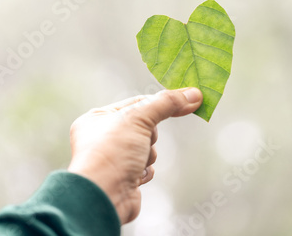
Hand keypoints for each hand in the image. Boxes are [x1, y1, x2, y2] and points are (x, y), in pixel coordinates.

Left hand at [67, 87, 202, 223]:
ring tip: (134, 163)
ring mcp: (113, 158)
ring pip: (148, 148)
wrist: (104, 197)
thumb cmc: (111, 153)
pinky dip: (144, 171)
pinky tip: (134, 176)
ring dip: (148, 155)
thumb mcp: (139, 118)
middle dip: (150, 135)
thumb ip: (167, 103)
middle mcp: (102, 137)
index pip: (136, 102)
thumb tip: (194, 94)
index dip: (160, 103)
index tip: (188, 100)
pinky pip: (145, 167)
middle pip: (145, 126)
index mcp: (98, 118)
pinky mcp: (123, 178)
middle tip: (142, 140)